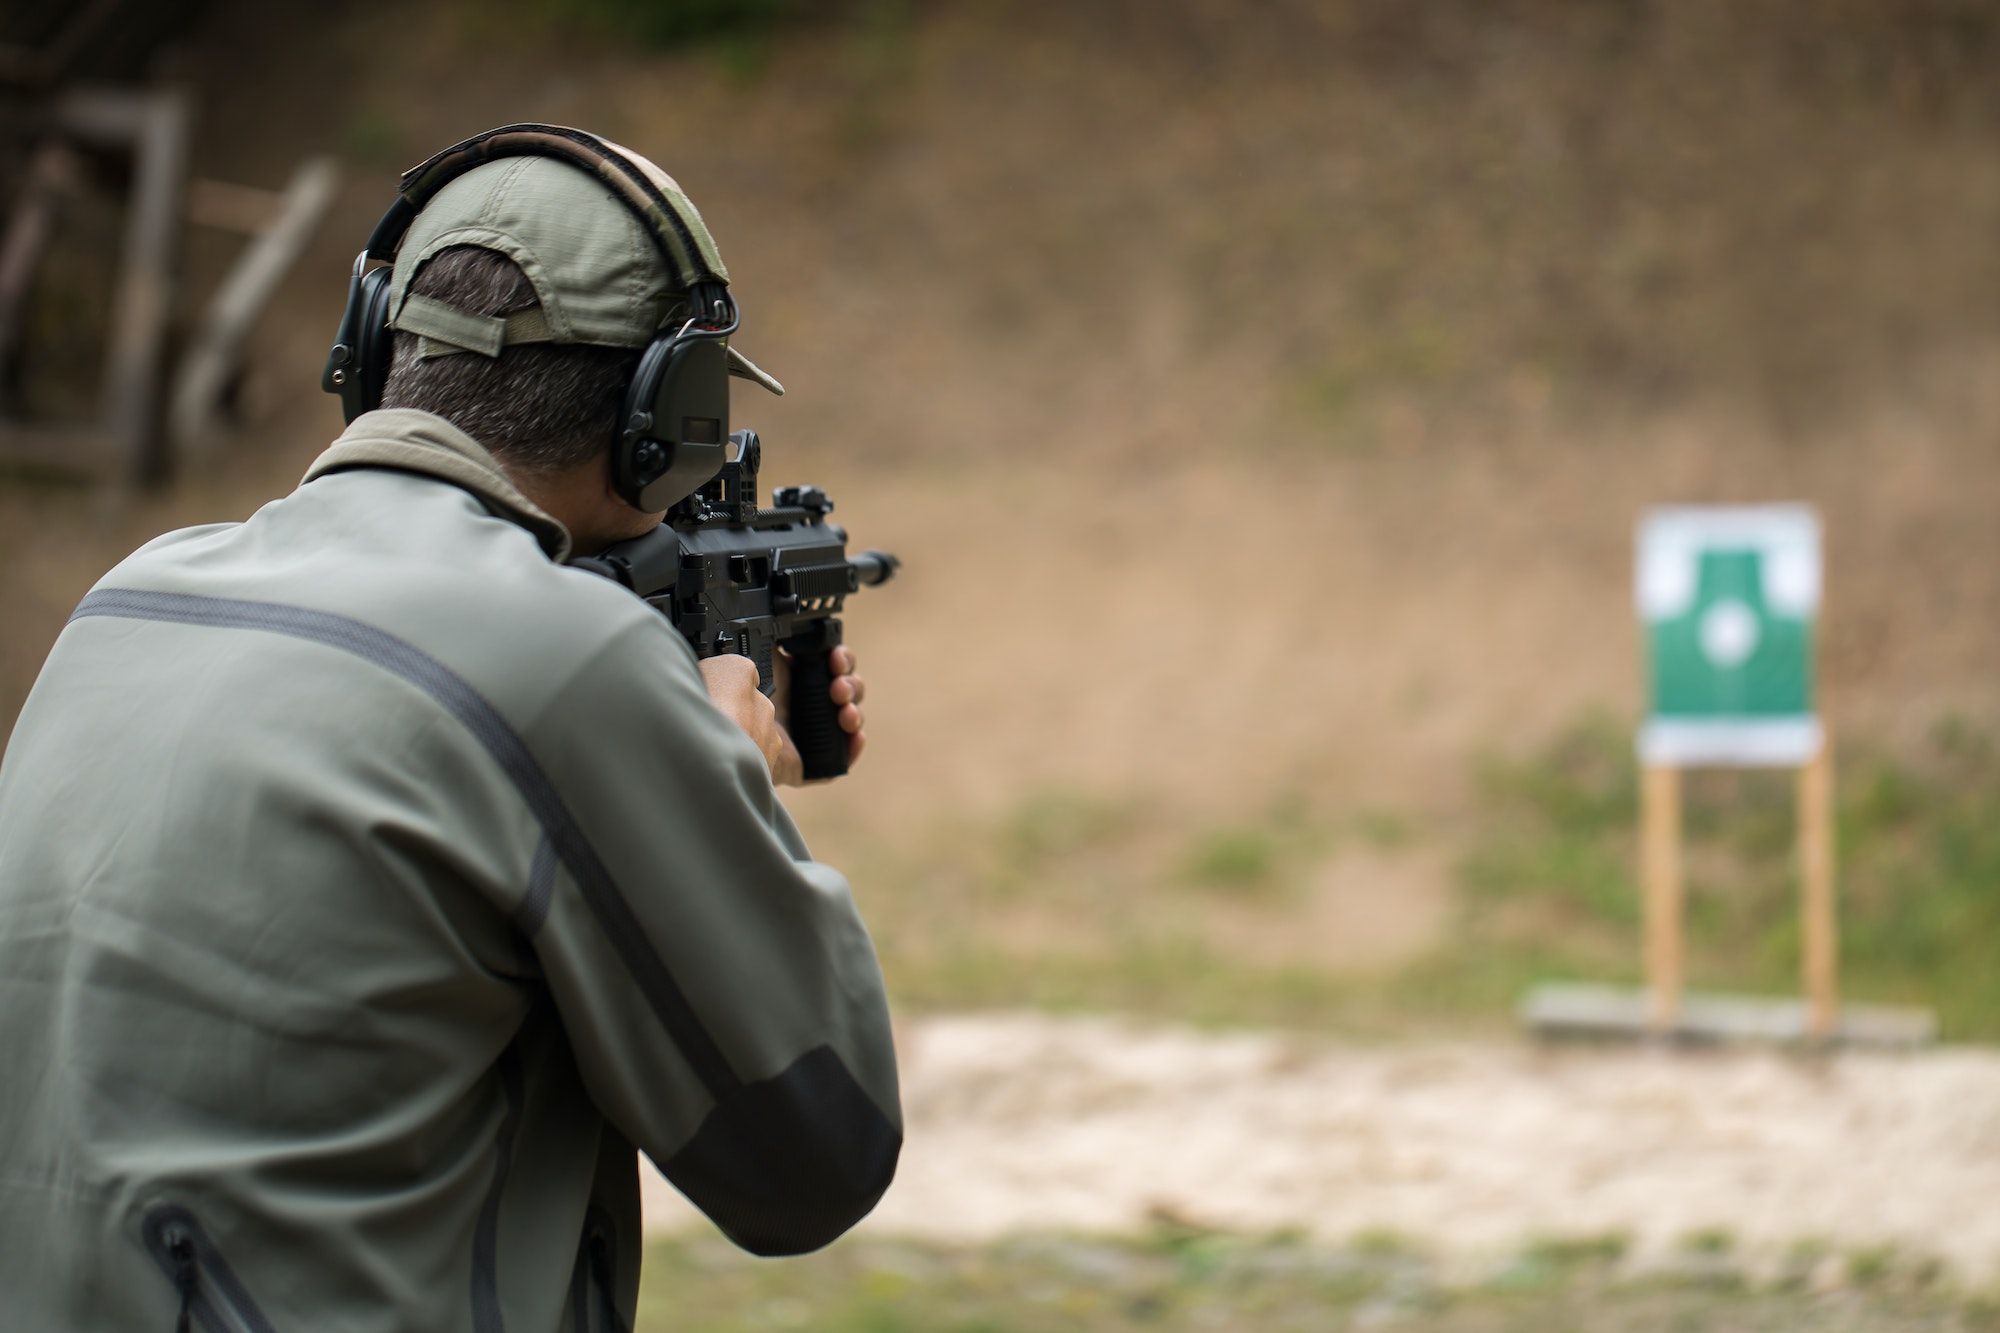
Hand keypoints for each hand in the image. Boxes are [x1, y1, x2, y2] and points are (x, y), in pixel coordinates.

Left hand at [699, 646, 866, 786]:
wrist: (730, 728)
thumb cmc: (733, 691)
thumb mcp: (755, 653)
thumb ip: (773, 637)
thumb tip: (785, 622)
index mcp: (792, 678)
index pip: (829, 666)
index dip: (840, 659)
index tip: (835, 657)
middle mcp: (801, 706)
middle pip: (844, 691)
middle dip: (850, 684)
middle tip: (838, 685)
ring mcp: (805, 735)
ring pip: (846, 722)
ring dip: (854, 712)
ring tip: (843, 711)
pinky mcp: (806, 763)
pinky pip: (838, 760)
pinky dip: (852, 748)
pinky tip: (855, 736)